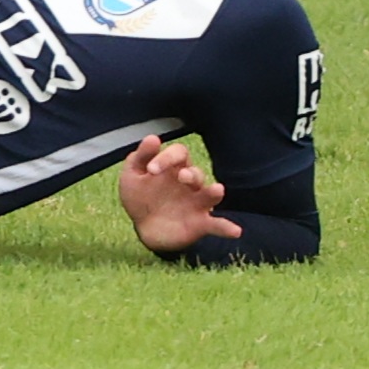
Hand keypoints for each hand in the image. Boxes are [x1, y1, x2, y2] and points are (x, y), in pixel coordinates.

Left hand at [118, 134, 240, 253]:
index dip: (167, 157)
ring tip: (217, 190)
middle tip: (182, 177)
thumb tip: (153, 137)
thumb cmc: (140, 196)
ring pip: (210, 194)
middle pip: (197, 173)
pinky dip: (226, 227)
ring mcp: (197, 203)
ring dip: (213, 192)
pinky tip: (236, 231)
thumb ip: (140, 157)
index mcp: (173, 167)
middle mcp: (189, 183)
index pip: (178, 154)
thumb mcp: (132, 175)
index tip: (151, 170)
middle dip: (191, 174)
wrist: (143, 228)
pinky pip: (218, 224)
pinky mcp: (201, 223)